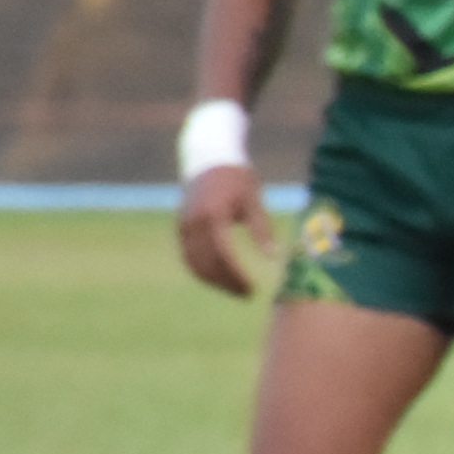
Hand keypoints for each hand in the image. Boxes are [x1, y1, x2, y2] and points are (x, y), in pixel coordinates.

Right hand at [177, 163, 271, 295]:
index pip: (223, 256)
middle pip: (207, 263)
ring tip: (235, 290)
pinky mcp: (181, 226)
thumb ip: (261, 229)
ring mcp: (184, 225)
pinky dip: (202, 270)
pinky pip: (188, 255)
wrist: (208, 159)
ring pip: (194, 262)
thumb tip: (272, 257)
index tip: (252, 289)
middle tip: (247, 294)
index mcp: (213, 215)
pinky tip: (219, 279)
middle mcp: (194, 222)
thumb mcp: (253, 201)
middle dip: (226, 283)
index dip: (236, 276)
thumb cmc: (237, 178)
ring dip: (213, 281)